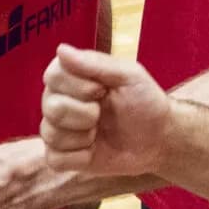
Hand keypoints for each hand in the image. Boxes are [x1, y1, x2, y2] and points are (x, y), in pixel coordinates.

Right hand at [39, 46, 170, 177]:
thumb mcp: (128, 75)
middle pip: (50, 107)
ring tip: (99, 133)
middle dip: (84, 114)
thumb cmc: (144, 102)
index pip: (52, 76)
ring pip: (50, 134)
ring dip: (83, 136)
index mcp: (71, 77)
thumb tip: (61, 49)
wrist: (158, 139)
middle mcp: (59, 101)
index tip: (102, 90)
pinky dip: (78, 157)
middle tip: (102, 114)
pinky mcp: (63, 156)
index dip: (77, 87)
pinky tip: (93, 151)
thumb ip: (95, 63)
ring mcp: (59, 130)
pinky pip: (54, 159)